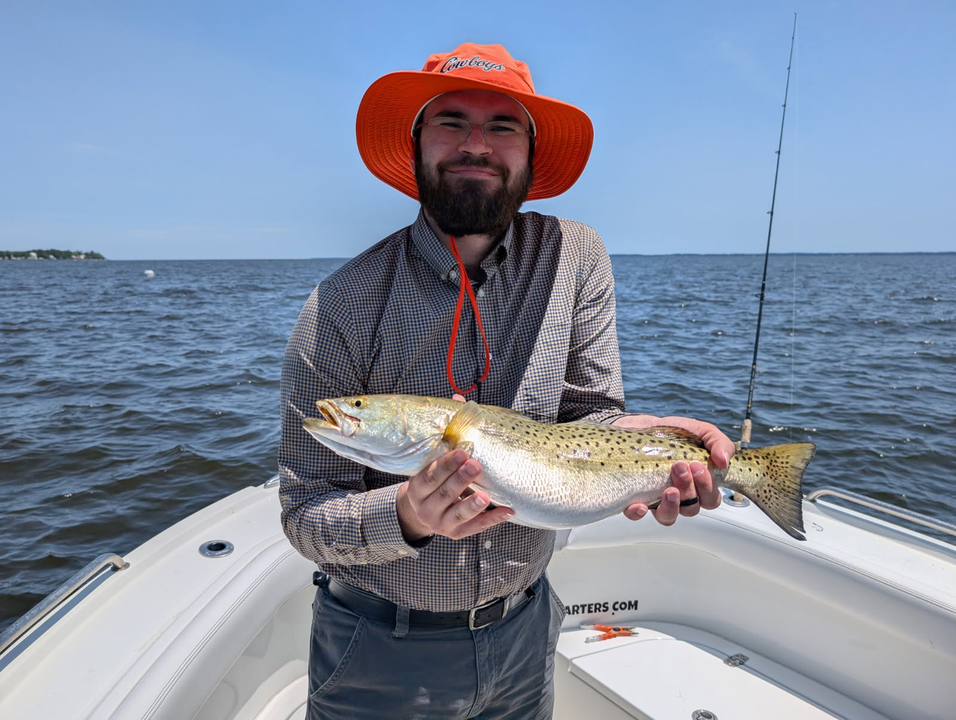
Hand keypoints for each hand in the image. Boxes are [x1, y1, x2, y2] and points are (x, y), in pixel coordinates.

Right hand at [396, 449, 513, 541]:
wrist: (424, 512)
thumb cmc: (432, 485)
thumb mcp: (428, 473)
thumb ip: (442, 461)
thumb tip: (464, 436)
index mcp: (417, 491)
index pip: (430, 477)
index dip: (446, 465)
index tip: (462, 453)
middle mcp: (425, 510)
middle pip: (444, 494)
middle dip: (461, 479)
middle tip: (475, 466)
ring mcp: (441, 524)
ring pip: (458, 514)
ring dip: (473, 505)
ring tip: (485, 496)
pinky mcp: (456, 533)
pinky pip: (476, 527)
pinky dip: (492, 519)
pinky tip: (507, 511)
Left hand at [611, 414, 732, 525]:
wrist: (643, 424)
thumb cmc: (676, 433)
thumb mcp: (702, 432)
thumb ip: (718, 443)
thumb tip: (724, 461)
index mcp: (698, 484)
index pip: (710, 500)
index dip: (707, 488)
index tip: (697, 465)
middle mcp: (680, 496)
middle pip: (690, 508)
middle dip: (688, 489)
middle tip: (679, 467)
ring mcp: (657, 498)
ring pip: (668, 517)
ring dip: (671, 506)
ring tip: (669, 489)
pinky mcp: (634, 497)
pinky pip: (636, 515)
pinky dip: (638, 514)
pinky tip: (641, 505)